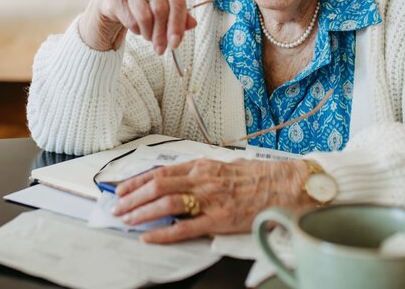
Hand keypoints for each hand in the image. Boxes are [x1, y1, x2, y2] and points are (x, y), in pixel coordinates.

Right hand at [78, 0, 196, 53]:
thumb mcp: (168, 2)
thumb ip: (181, 13)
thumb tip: (192, 25)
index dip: (177, 24)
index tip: (176, 42)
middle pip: (161, 9)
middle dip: (162, 33)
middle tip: (162, 48)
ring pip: (145, 17)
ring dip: (149, 33)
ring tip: (150, 36)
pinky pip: (131, 20)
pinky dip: (137, 30)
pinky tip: (138, 27)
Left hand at [111, 158, 313, 243]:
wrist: (287, 185)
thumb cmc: (259, 177)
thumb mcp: (226, 166)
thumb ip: (203, 173)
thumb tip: (180, 180)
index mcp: (204, 165)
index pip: (161, 171)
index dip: (137, 181)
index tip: (122, 189)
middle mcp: (203, 179)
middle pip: (158, 185)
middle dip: (133, 197)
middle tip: (117, 207)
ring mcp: (211, 200)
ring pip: (167, 203)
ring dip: (142, 212)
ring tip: (127, 220)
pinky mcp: (220, 220)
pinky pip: (186, 228)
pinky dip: (164, 233)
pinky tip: (150, 237)